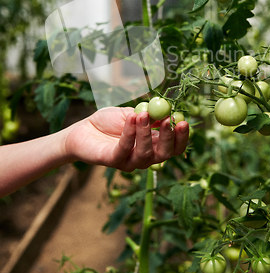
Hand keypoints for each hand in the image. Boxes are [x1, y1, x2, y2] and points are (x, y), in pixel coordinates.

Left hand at [64, 107, 188, 170]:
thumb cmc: (108, 122)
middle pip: (164, 154)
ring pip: (145, 153)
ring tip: (143, 114)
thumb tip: (167, 110)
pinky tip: (131, 118)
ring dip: (146, 132)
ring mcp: (128, 161)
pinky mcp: (112, 161)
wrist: (82, 129)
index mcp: (152, 145)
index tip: (183, 121)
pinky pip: (124, 149)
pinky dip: (129, 133)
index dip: (181, 138)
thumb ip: (148, 115)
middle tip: (169, 121)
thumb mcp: (131, 114)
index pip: (173, 147)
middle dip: (169, 138)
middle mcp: (143, 157)